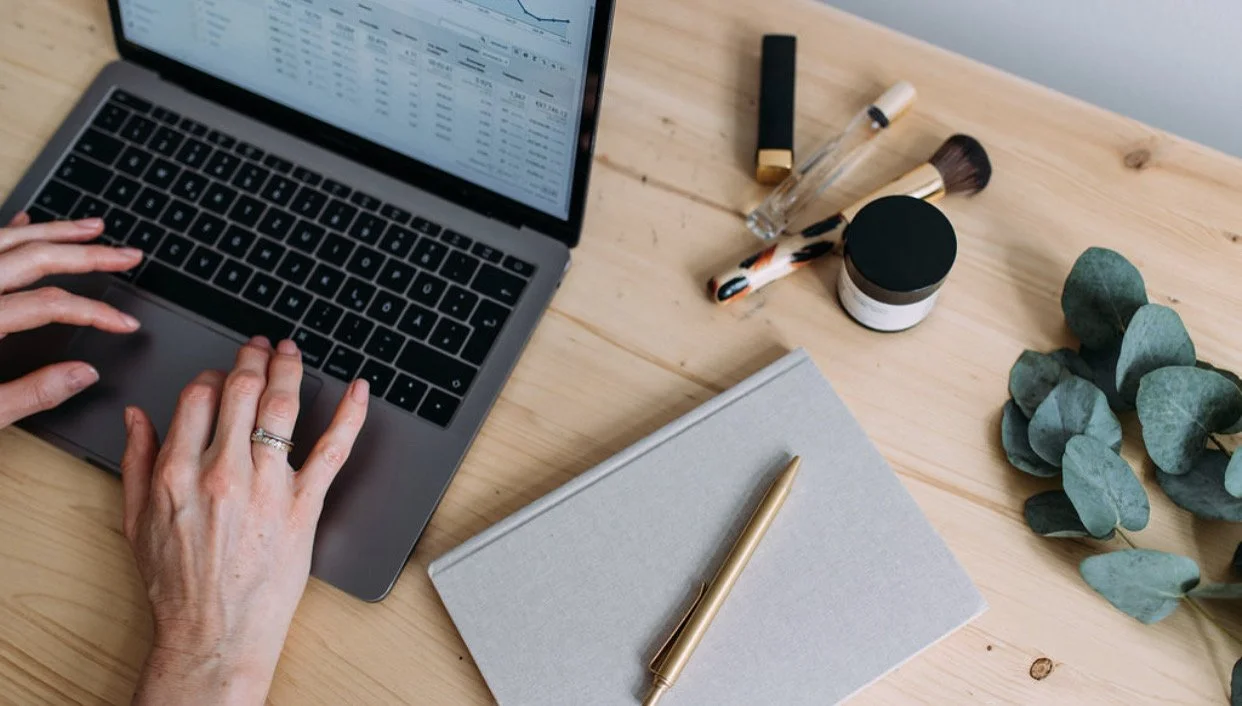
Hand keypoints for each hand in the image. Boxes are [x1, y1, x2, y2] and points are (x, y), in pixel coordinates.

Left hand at [0, 214, 142, 428]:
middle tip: (129, 255)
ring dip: (52, 231)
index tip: (124, 325)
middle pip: (33, 257)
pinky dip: (7, 232)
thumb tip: (82, 373)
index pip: (50, 304)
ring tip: (92, 228)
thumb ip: (30, 393)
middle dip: (88, 254)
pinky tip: (25, 224)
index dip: (96, 312)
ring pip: (5, 240)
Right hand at [121, 337, 368, 704]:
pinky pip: (334, 450)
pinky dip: (351, 414)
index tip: (219, 374)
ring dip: (288, 370)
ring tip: (290, 352)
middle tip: (259, 346)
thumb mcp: (136, 521)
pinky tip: (359, 390)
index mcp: (179, 472)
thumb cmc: (178, 585)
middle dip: (251, 359)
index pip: (198, 397)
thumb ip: (136, 462)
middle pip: (242, 391)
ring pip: (283, 407)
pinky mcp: (305, 506)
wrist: (214, 632)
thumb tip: (138, 417)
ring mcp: (268, 486)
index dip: (211, 376)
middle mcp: (224, 472)